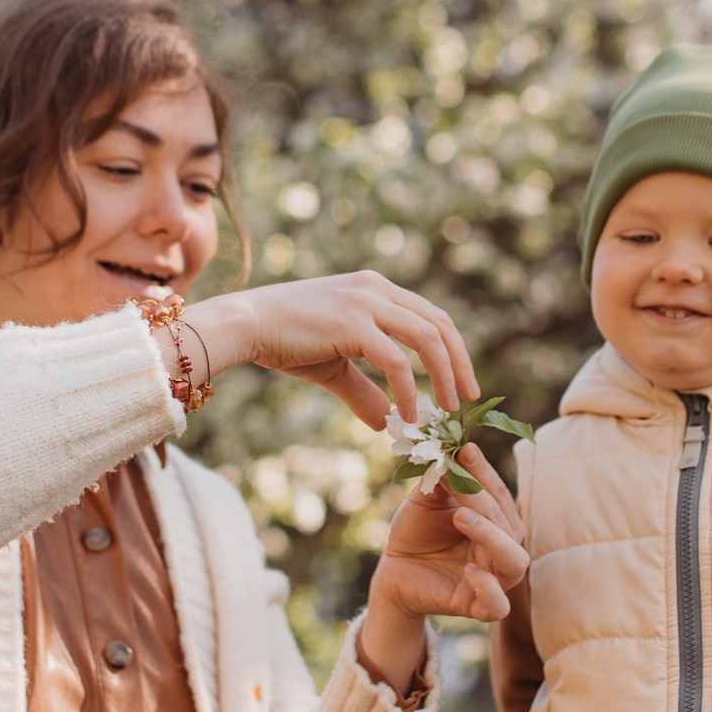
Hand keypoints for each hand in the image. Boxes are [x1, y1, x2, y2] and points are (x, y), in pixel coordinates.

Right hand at [187, 274, 478, 429]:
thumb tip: (383, 422)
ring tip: (445, 410)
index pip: (431, 315)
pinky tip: (406, 415)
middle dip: (459, 364)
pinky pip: (397, 361)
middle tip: (466, 399)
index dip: (453, 350)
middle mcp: (376, 288)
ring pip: (427, 340)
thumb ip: (363, 390)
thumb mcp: (333, 366)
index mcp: (375, 289)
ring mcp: (366, 302)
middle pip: (439, 324)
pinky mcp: (353, 324)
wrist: (245, 324)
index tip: (462, 383)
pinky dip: (408, 391)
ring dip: (444, 377)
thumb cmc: (283, 341)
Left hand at [358, 447, 528, 697]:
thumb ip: (442, 479)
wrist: (393, 570)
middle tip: (456, 480)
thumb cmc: (416, 532)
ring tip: (461, 517)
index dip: (485, 473)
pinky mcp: (478, 607)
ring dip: (492, 536)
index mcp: (497, 522)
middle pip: (508, 525)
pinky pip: (498, 605)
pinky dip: (489, 588)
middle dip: (483, 500)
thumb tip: (451, 448)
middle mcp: (502, 549)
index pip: (500, 496)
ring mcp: (494, 580)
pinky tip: (469, 569)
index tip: (465, 450)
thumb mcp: (426, 500)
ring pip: (514, 561)